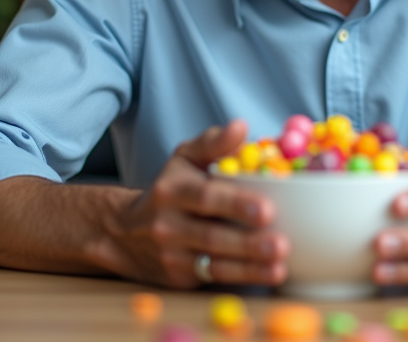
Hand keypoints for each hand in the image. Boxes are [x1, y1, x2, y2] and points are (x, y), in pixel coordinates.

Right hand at [116, 120, 289, 287]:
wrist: (125, 232)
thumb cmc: (171, 188)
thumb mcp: (186, 158)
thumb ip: (214, 143)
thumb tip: (241, 128)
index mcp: (174, 190)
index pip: (205, 196)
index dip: (236, 203)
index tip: (267, 209)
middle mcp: (169, 224)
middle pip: (211, 235)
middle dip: (248, 243)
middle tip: (281, 244)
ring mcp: (171, 254)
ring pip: (214, 263)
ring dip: (250, 267)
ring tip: (280, 266)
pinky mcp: (178, 277)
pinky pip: (213, 278)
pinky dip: (243, 278)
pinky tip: (268, 274)